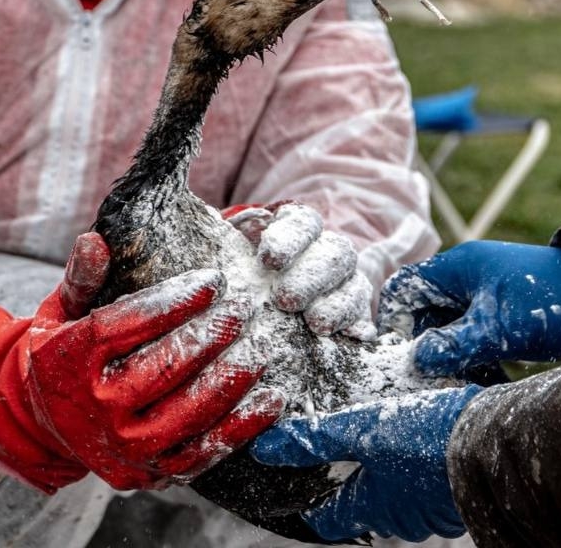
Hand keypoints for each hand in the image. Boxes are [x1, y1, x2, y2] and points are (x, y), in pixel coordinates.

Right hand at [0, 232, 284, 491]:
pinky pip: (204, 452)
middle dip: (211, 335)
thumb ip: (82, 277)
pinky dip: (243, 426)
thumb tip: (97, 239)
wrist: (45, 428)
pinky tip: (271, 396)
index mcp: (72, 361)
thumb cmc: (65, 355)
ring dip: (233, 377)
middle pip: (163, 368)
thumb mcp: (61, 312)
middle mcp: (97, 408)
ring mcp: (125, 447)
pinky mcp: (151, 473)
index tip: (213, 279)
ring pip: (189, 412)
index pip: (125, 325)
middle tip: (244, 309)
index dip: (173, 301)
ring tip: (262, 346)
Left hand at [224, 202, 372, 336]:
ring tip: (316, 324)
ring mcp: (345, 284)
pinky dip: (360, 326)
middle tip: (284, 299)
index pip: (302, 223)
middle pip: (335, 253)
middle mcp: (326, 253)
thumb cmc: (236, 276)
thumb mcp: (223, 255)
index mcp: (296, 229)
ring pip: (354, 285)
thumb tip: (195, 229)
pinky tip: (355, 337)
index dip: (289, 239)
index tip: (267, 259)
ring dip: (337, 304)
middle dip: (311, 276)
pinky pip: (364, 318)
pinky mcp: (354, 316)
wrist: (256, 308)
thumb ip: (215, 243)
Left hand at [250, 386, 482, 541]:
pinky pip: (428, 484)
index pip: (327, 521)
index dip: (309, 503)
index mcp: (372, 507)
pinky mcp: (458, 491)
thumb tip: (268, 448)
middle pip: (364, 507)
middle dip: (352, 481)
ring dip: (388, 470)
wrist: (495, 440)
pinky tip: (420, 437)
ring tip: (383, 435)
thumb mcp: (365, 428)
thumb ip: (318, 438)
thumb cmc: (429, 438)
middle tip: (341, 448)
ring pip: (399, 494)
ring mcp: (434, 508)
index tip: (296, 485)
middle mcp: (402, 518)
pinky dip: (418, 464)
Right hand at [378, 241, 560, 377]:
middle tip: (434, 381)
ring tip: (467, 387)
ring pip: (450, 331)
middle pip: (425, 314)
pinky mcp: (502, 316)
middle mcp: (468, 278)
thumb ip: (454, 345)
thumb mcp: (499, 328)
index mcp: (459, 267)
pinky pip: (474, 339)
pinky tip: (491, 383)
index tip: (400, 356)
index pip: (404, 288)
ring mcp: (486, 296)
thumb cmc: (552, 302)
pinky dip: (476, 361)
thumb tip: (416, 362)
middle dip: (427, 349)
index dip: (394, 321)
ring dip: (454, 360)